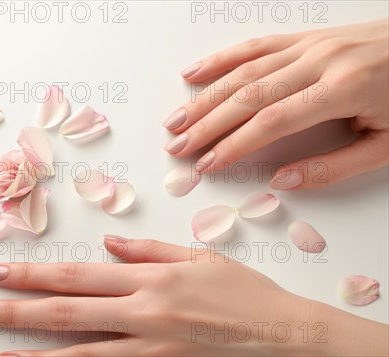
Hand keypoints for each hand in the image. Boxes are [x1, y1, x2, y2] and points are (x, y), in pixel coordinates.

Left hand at [0, 237, 387, 355]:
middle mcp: (143, 311)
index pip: (77, 274)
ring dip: (33, 350)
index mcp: (150, 277)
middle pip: (67, 310)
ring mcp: (150, 347)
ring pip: (79, 351)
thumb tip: (110, 241)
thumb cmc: (246, 294)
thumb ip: (149, 250)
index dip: (34, 274)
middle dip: (16, 309)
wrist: (286, 336)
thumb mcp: (199, 258)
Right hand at [164, 18, 388, 189]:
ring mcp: (310, 44)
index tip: (207, 164)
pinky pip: (255, 45)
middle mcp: (320, 60)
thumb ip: (335, 167)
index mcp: (344, 89)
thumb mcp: (388, 145)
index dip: (234, 145)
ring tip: (176, 120)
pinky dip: (221, 59)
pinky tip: (195, 73)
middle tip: (178, 146)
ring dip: (205, 96)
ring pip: (244, 70)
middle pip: (248, 94)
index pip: (273, 121)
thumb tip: (283, 181)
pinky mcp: (305, 37)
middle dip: (207, 123)